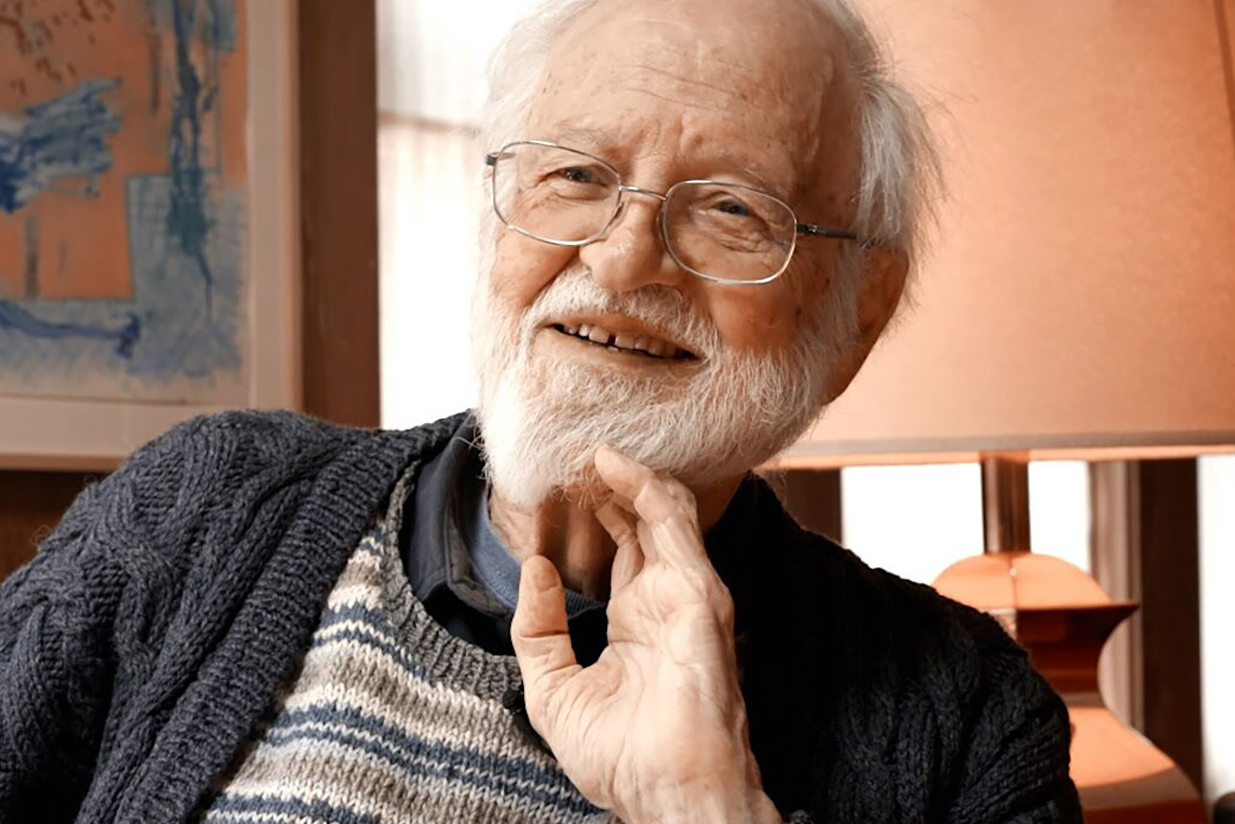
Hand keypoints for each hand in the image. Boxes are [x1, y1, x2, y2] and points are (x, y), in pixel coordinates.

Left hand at [509, 446, 780, 823]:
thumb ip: (538, 628)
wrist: (665, 793)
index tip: (553, 485)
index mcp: (637, 623)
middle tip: (569, 451)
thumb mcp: (552, 688)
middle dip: (606, 484)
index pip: (620, 549)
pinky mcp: (699, 593)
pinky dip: (644, 487)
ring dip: (626, 474)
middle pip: (642, 521)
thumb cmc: (621, 758)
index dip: (590, 514)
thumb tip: (535, 568)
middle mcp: (666, 601)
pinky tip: (612, 466)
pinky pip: (674, 523)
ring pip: (664, 510)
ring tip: (587, 445)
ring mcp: (687, 593)